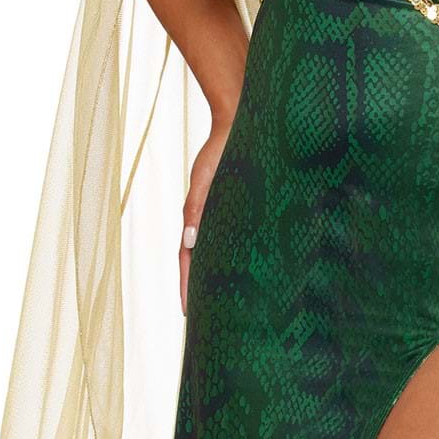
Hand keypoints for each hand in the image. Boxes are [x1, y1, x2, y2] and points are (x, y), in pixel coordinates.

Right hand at [179, 121, 230, 313]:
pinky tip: (252, 270)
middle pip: (203, 262)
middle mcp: (211, 219)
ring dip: (221, 276)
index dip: (187, 286)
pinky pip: (239, 238)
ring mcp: (227, 214)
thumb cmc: (223, 147)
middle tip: (208, 317)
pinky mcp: (245, 206)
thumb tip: (188, 241)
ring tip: (229, 303)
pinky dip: (239, 256)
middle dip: (203, 288)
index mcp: (197, 216)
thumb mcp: (206, 180)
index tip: (186, 312)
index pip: (188, 260)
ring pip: (221, 252)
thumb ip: (196, 208)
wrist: (242, 120)